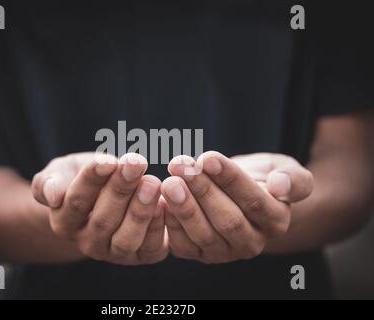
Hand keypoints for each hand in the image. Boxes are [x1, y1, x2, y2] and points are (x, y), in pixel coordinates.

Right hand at [31, 152, 167, 264]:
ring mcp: (113, 252)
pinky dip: (158, 228)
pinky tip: (164, 204)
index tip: (108, 160)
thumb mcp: (63, 172)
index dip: (92, 179)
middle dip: (121, 189)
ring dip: (140, 210)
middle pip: (103, 219)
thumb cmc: (83, 178)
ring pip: (125, 238)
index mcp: (63, 221)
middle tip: (135, 163)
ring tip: (152, 183)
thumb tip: (52, 195)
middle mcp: (87, 242)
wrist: (104, 196)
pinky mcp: (140, 256)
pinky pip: (148, 248)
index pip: (76, 201)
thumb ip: (50, 182)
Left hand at [161, 152, 312, 263]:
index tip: (208, 157)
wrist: (239, 193)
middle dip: (202, 190)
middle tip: (181, 165)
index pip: (254, 201)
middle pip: (227, 219)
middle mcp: (252, 243)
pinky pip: (184, 245)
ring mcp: (224, 252)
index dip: (230, 179)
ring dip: (184, 207)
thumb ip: (294, 179)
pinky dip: (171, 224)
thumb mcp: (284, 169)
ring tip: (169, 182)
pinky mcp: (199, 254)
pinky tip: (161, 201)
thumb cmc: (262, 177)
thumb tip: (281, 186)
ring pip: (204, 234)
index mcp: (275, 221)